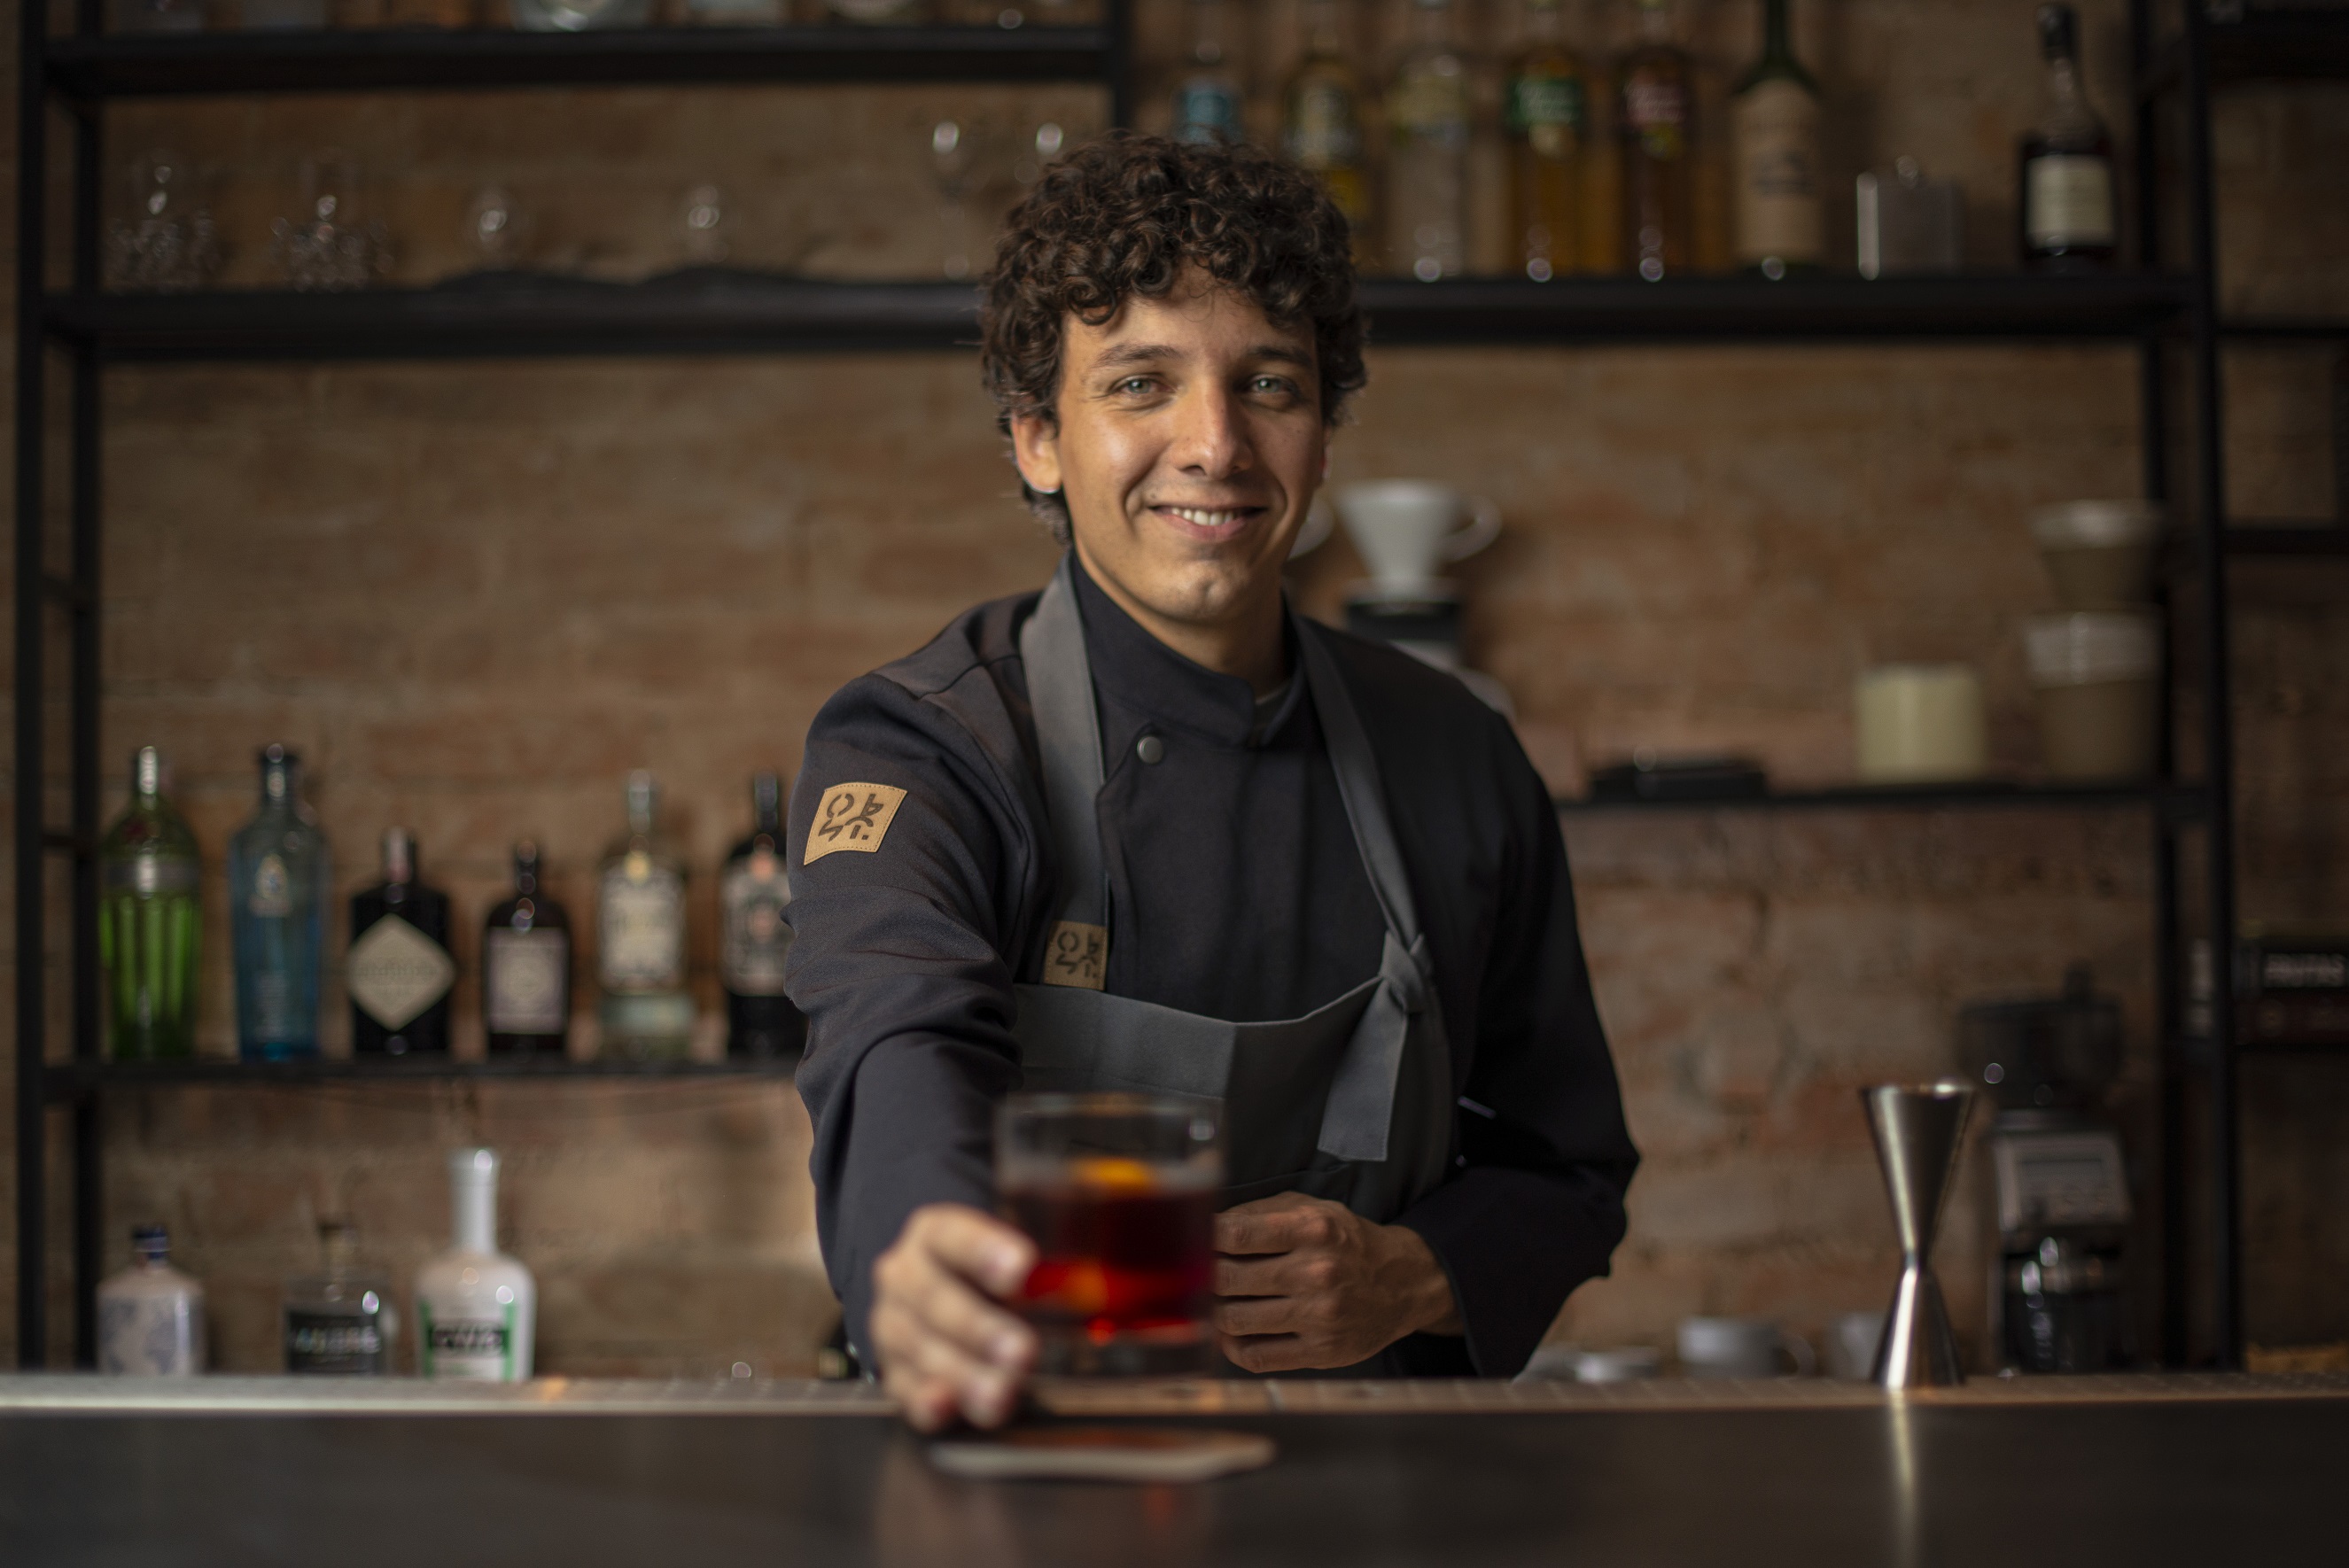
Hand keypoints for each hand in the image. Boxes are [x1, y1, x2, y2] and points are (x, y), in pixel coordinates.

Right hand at [869, 1203, 1037, 1431]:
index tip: (1023, 1268)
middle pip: (933, 1297)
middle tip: (1021, 1351)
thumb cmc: (990, 1270)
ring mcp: (894, 1324)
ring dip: (963, 1372)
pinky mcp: (894, 1370)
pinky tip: (946, 1406)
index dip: (984, 1250)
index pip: (953, 1235)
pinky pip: (902, 1388)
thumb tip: (1108, 1262)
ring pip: (919, 1345)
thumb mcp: (1014, 1248)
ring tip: (1002, 1394)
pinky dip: (925, 1400)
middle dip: (979, 1327)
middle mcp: (906, 1274)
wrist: (942, 1291)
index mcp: (935, 1233)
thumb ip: (1057, 1251)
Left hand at [1211, 1192, 1461, 1372]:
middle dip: (1201, 1275)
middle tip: (1191, 1273)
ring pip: (1235, 1320)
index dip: (1203, 1236)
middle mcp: (1316, 1272)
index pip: (1236, 1233)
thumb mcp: (1313, 1210)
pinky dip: (1232, 1346)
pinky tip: (1229, 1331)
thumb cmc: (1345, 1242)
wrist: (1400, 1284)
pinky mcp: (1320, 1352)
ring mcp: (1319, 1316)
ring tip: (1208, 1302)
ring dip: (1211, 1312)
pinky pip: (1256, 1356)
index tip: (1190, 1238)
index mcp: (1312, 1229)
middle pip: (1227, 1278)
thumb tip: (1206, 1224)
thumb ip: (1260, 1213)